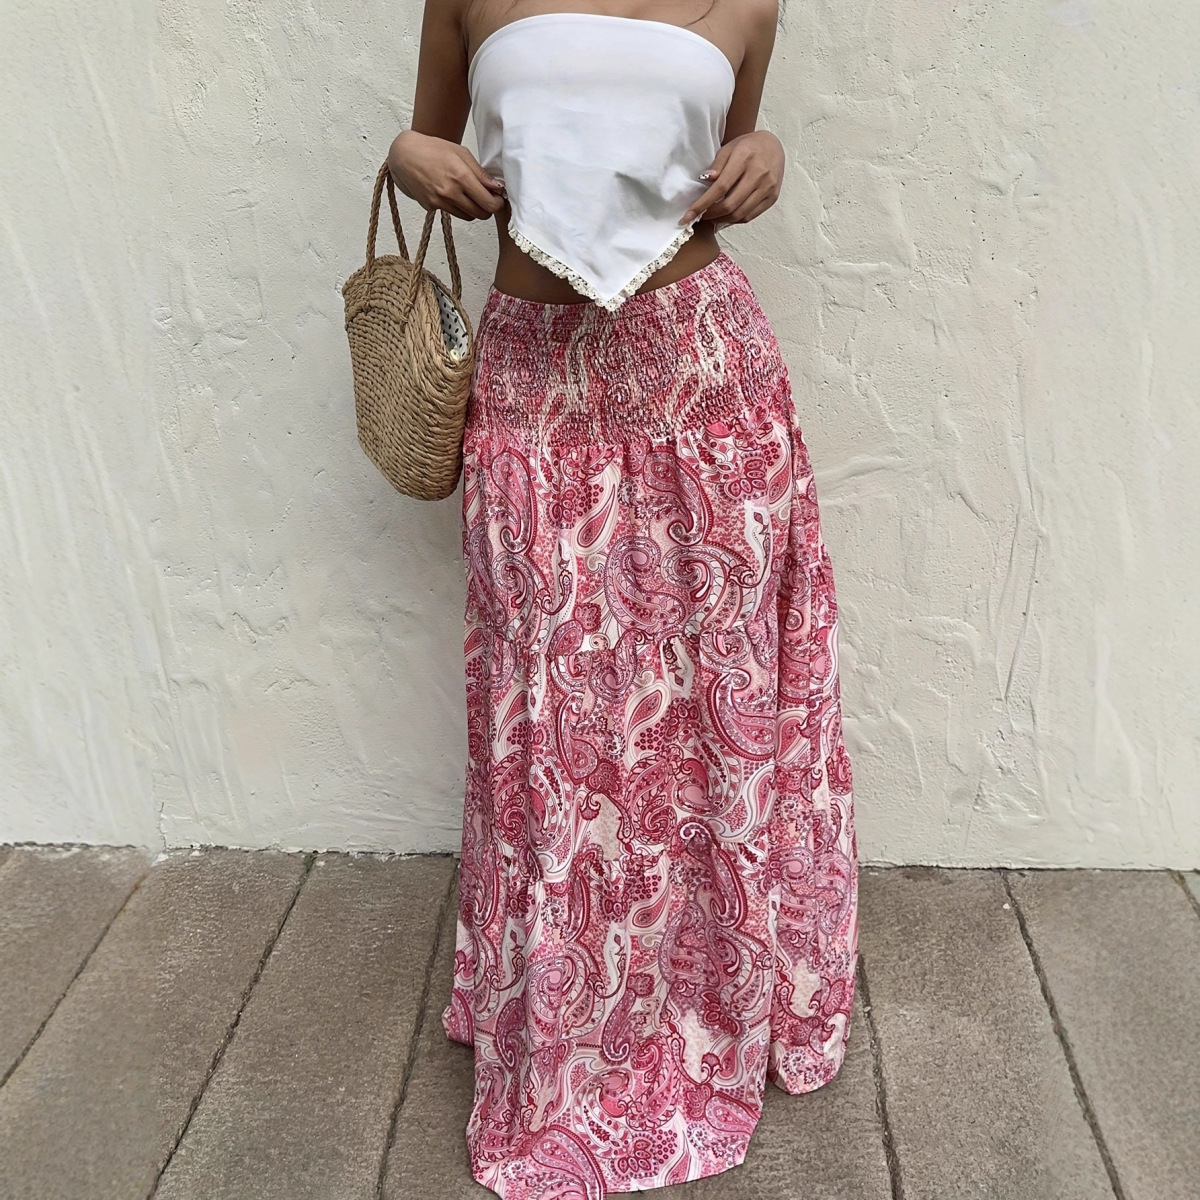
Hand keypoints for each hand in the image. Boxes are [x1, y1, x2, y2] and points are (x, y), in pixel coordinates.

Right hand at [387, 129, 506, 220]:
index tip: (498, 199)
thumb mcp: (461, 153)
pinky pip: (452, 212)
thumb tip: (496, 187)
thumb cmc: (432, 149)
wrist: (404, 155)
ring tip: (469, 195)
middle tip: (487, 198)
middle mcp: (450, 192)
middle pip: (481, 214)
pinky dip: (457, 207)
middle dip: (488, 208)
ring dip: (473, 209)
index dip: (497, 203)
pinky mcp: (431, 207)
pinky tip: (451, 193)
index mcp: (461, 176)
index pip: (489, 203)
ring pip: (468, 217)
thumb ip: (480, 173)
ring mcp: (439, 202)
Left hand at [680, 130, 784, 227]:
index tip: (689, 214)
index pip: (721, 187)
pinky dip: (735, 219)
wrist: (773, 145)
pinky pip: (750, 216)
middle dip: (712, 214)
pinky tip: (726, 216)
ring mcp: (768, 187)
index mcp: (744, 158)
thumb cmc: (748, 147)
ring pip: (740, 214)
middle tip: (701, 216)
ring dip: (722, 219)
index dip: (703, 204)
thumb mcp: (729, 149)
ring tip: (712, 216)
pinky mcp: (772, 197)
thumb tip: (705, 181)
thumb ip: (717, 166)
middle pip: (730, 204)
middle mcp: (759, 174)